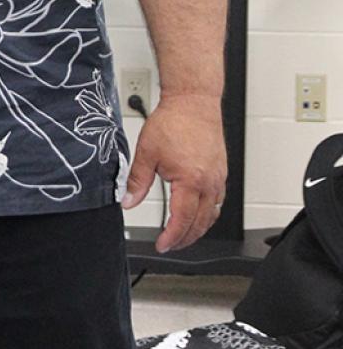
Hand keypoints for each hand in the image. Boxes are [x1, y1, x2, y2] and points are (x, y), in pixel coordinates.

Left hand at [122, 97, 225, 252]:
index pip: (182, 221)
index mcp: (190, 181)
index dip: (171, 238)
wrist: (193, 103)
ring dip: (198, 229)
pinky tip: (197, 214)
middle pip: (200, 224)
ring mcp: (218, 179)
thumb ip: (137, 180)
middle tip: (169, 245)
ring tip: (182, 235)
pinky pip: (218, 202)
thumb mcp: (146, 152)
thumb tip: (127, 201)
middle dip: (184, 239)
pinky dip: (208, 214)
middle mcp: (209, 183)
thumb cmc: (173, 122)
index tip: (161, 245)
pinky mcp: (221, 173)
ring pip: (212, 215)